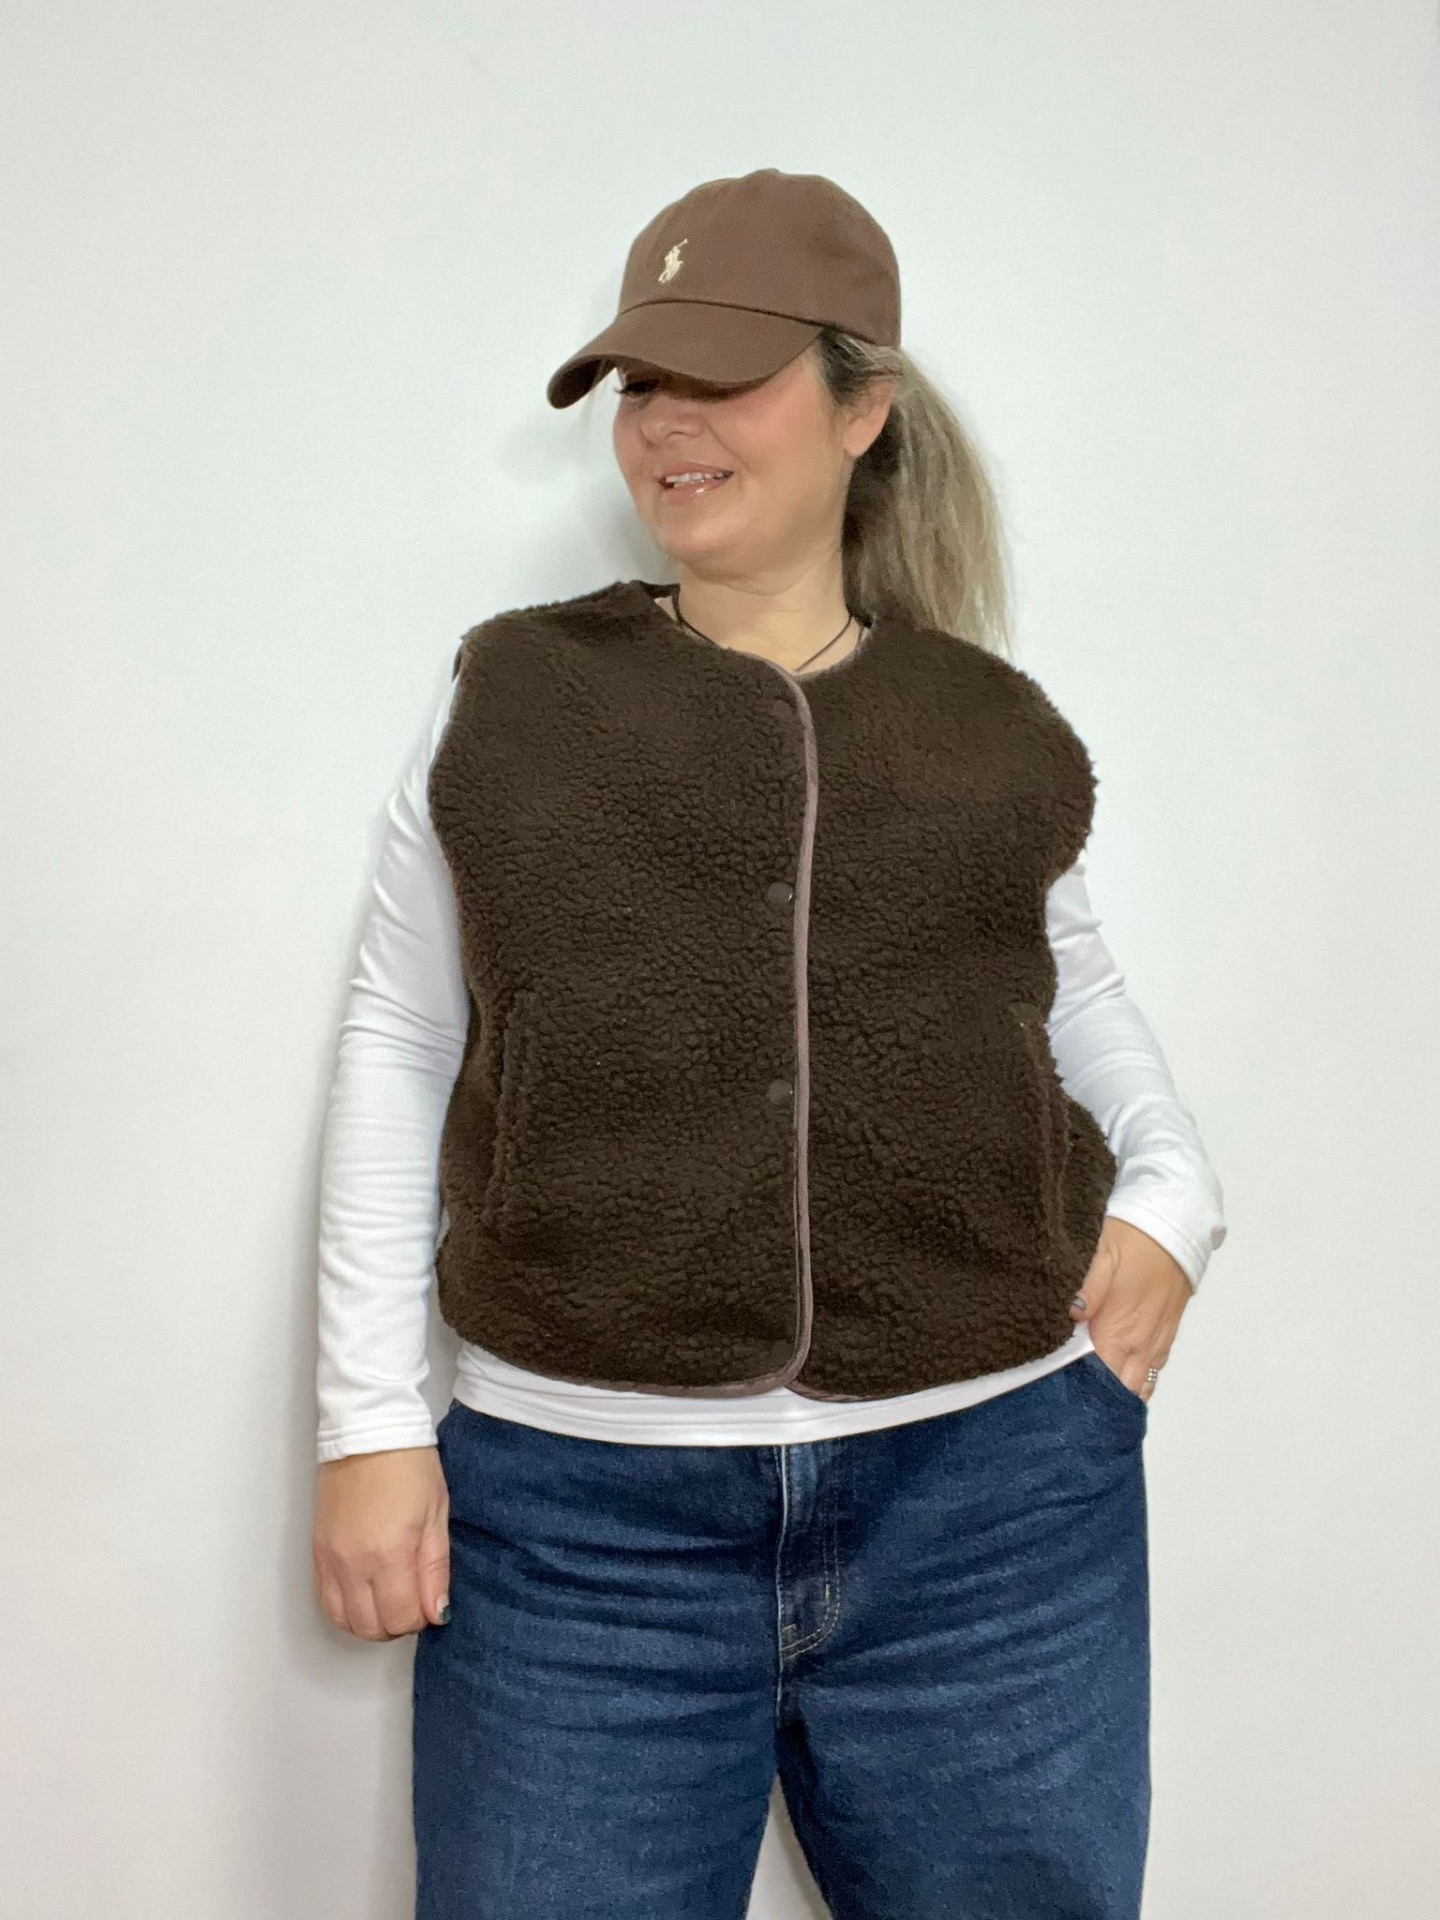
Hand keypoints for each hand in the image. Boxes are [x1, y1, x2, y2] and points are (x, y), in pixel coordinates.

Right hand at [312, 1445, 451, 1640]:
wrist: (369, 1431)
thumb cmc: (410, 1466)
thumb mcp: (436, 1514)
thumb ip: (435, 1569)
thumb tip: (437, 1613)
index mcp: (390, 1553)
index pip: (401, 1617)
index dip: (421, 1618)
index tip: (430, 1602)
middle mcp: (354, 1564)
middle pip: (370, 1627)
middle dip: (395, 1624)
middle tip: (411, 1602)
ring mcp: (330, 1559)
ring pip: (343, 1620)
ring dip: (368, 1621)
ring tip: (388, 1599)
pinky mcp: (317, 1551)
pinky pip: (325, 1600)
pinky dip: (346, 1608)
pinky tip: (365, 1592)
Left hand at [1068, 1217, 1191, 1399]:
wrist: (1175, 1227)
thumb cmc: (1133, 1239)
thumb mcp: (1102, 1256)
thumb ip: (1088, 1289)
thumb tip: (1073, 1316)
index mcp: (1119, 1330)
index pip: (1101, 1378)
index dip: (1084, 1391)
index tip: (1065, 1397)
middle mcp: (1140, 1343)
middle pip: (1122, 1389)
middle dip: (1101, 1398)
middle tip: (1076, 1402)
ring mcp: (1156, 1341)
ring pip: (1140, 1383)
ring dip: (1121, 1391)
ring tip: (1098, 1398)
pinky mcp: (1167, 1333)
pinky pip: (1154, 1369)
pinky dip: (1138, 1379)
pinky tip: (1123, 1380)